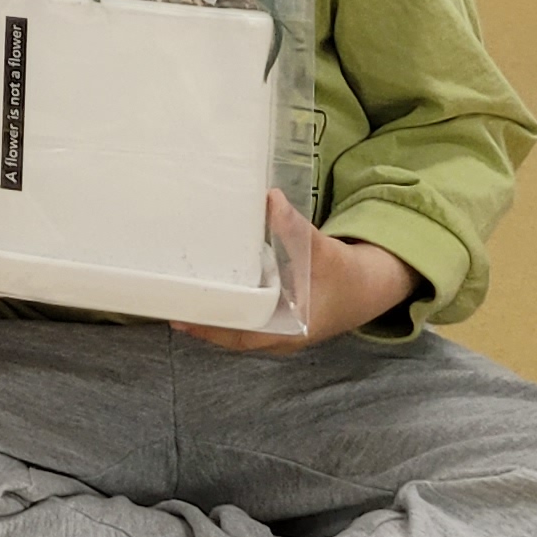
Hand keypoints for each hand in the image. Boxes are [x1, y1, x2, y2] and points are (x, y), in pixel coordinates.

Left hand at [180, 198, 414, 354]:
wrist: (367, 288)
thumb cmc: (344, 273)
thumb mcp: (322, 250)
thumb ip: (295, 228)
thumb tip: (271, 199)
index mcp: (291, 329)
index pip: (242, 337)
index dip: (211, 330)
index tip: (182, 319)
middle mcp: (281, 337)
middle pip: (232, 336)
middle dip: (202, 323)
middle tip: (168, 304)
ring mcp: (278, 332)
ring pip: (236, 331)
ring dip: (211, 317)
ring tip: (177, 299)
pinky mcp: (277, 321)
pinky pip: (245, 321)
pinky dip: (226, 311)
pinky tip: (206, 295)